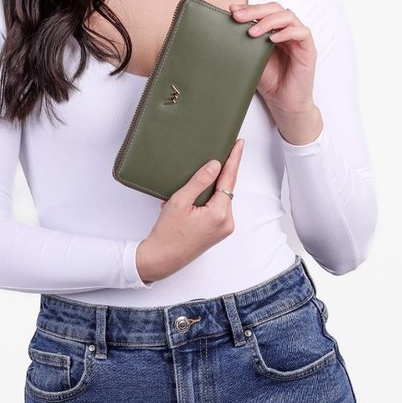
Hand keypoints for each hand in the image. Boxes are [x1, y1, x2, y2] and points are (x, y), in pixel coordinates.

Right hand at [135, 139, 243, 282]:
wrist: (162, 258)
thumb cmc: (167, 233)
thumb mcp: (179, 201)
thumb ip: (199, 181)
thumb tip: (215, 165)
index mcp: (219, 214)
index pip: (229, 179)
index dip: (233, 159)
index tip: (239, 144)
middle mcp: (227, 222)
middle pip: (226, 188)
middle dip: (220, 173)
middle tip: (223, 151)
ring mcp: (224, 228)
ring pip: (221, 198)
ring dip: (210, 188)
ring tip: (191, 186)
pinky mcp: (219, 232)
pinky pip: (217, 208)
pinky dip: (207, 200)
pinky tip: (192, 199)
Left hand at [229, 2, 317, 116]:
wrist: (284, 104)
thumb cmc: (270, 82)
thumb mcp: (252, 59)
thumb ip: (245, 43)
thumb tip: (226, 29)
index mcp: (275, 30)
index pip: (264, 11)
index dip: (249, 8)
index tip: (232, 11)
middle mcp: (288, 31)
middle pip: (275, 8)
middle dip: (255, 10)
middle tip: (239, 17)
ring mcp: (299, 39)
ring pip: (288, 16)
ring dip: (268, 21)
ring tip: (253, 32)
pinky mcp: (309, 50)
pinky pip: (302, 33)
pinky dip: (287, 32)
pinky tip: (272, 39)